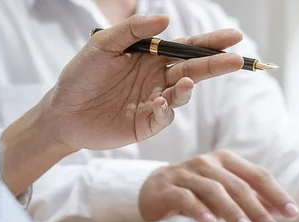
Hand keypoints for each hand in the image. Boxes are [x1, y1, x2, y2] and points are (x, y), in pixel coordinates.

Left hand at [47, 14, 243, 150]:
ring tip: (188, 81)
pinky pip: (163, 117)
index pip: (186, 47)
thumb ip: (132, 31)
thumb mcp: (102, 45)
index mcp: (150, 57)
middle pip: (193, 69)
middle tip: (236, 60)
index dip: (211, 42)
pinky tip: (160, 102)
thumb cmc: (81, 76)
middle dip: (215, 64)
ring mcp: (153, 102)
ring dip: (188, 87)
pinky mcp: (145, 125)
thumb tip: (167, 20)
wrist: (62, 112)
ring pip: (181, 94)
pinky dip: (166, 110)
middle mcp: (157, 78)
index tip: (234, 37)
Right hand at [138, 150, 298, 221]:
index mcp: (225, 160)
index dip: (277, 194)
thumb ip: (250, 198)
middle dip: (258, 210)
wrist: (152, 189)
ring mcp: (186, 174)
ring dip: (232, 211)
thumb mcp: (224, 191)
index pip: (257, 175)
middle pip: (238, 186)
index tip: (292, 213)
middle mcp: (207, 163)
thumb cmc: (193, 190)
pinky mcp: (168, 188)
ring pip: (214, 190)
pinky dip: (199, 210)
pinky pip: (186, 198)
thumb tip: (280, 211)